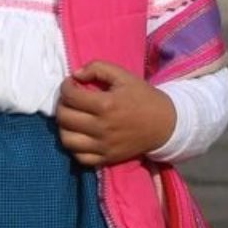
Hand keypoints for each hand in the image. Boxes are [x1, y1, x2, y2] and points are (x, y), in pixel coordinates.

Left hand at [56, 61, 175, 167]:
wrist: (166, 124)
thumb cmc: (143, 97)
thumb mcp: (124, 76)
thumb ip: (97, 68)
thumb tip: (75, 75)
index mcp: (106, 105)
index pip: (70, 96)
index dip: (66, 86)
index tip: (71, 83)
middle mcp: (102, 127)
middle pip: (64, 117)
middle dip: (61, 104)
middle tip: (70, 99)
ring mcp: (104, 146)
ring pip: (67, 139)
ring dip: (64, 126)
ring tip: (71, 118)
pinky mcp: (107, 158)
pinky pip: (80, 157)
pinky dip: (74, 147)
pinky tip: (79, 135)